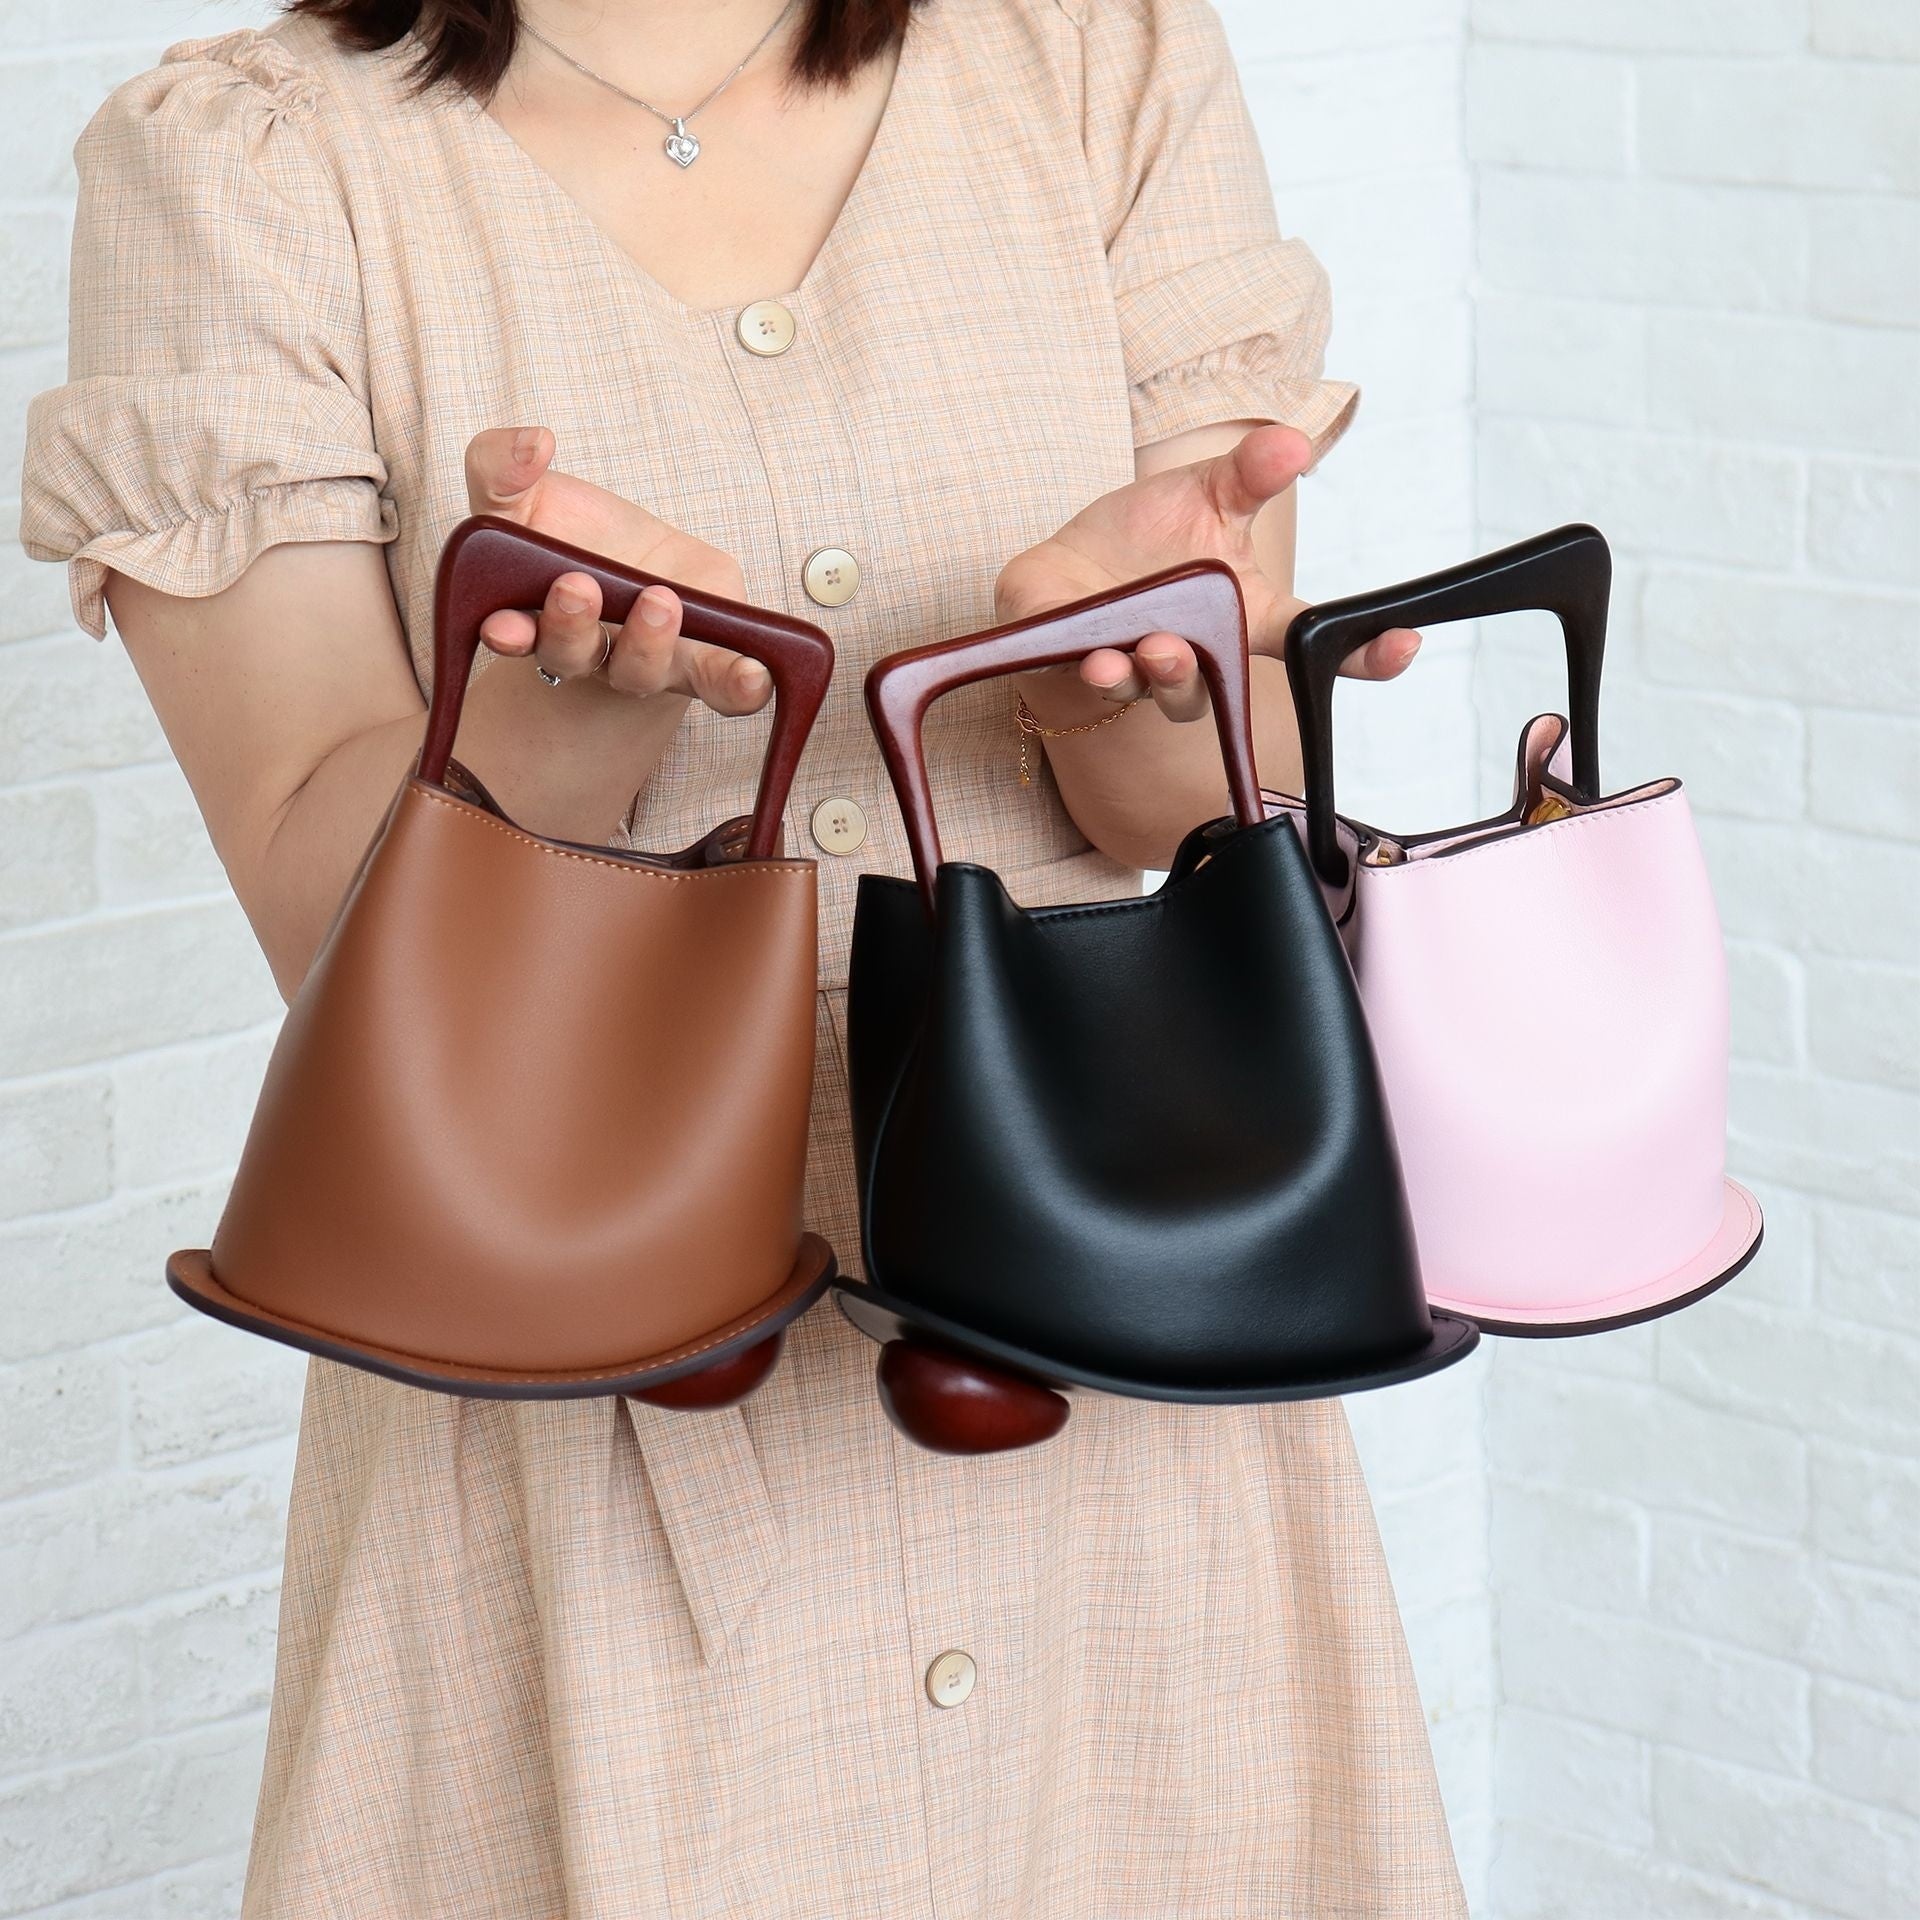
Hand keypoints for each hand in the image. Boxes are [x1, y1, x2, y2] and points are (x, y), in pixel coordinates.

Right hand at [462, 426, 771, 715]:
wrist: (640, 561)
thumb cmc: (573, 535)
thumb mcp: (524, 491)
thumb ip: (502, 467)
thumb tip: (532, 443)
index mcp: (535, 617)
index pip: (514, 635)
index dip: (508, 634)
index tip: (502, 625)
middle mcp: (589, 652)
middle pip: (574, 654)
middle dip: (572, 625)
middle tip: (578, 587)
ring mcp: (648, 662)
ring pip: (642, 669)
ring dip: (648, 641)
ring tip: (660, 600)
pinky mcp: (705, 658)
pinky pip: (722, 688)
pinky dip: (737, 686)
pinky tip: (755, 674)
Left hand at [992, 423, 1419, 722]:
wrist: (1066, 566)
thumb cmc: (1145, 539)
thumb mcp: (1202, 491)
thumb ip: (1248, 474)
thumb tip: (1293, 442)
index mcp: (1238, 614)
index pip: (1308, 636)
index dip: (1362, 650)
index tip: (1403, 641)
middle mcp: (1197, 653)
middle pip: (1220, 688)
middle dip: (1199, 674)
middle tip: (1180, 651)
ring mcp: (1141, 669)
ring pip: (1160, 694)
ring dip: (1154, 677)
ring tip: (1144, 653)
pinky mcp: (1083, 669)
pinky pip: (1094, 682)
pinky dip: (1095, 671)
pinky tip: (1091, 658)